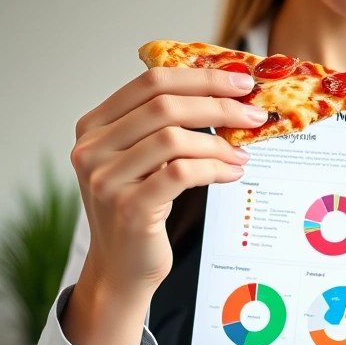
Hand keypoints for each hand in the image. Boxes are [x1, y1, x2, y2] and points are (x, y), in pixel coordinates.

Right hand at [64, 67, 264, 344]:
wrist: (121, 267)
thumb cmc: (139, 208)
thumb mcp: (141, 160)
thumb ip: (163, 126)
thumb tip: (226, 94)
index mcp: (93, 125)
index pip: (151, 82)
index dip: (201, 77)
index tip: (240, 81)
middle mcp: (91, 148)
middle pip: (164, 105)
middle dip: (218, 104)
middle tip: (255, 112)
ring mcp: (105, 178)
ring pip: (173, 137)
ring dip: (219, 142)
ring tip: (243, 153)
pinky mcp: (128, 207)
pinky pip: (181, 173)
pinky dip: (213, 169)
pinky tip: (231, 173)